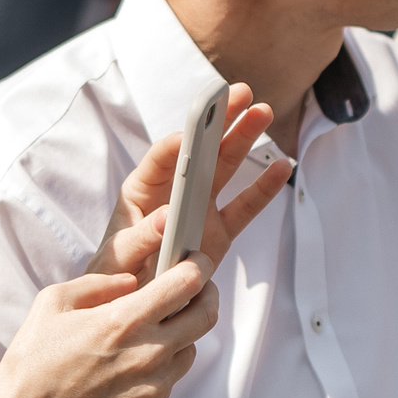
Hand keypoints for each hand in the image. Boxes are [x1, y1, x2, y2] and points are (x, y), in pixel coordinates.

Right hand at [0, 256, 222, 397]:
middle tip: (197, 287)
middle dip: (207, 294)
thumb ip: (98, 283)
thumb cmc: (33, 358)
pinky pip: (173, 377)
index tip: (197, 261)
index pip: (187, 283)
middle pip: (206, 315)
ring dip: (182, 332)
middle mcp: (148, 353)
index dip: (198, 266)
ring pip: (191, 348)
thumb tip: (131, 281)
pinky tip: (136, 361)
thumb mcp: (54, 301)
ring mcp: (154, 385)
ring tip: (157, 328)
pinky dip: (164, 363)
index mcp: (125, 320)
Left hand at [89, 83, 289, 283]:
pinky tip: (282, 167)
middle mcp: (173, 194)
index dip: (179, 142)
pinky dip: (263, 189)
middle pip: (200, 151)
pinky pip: (244, 208)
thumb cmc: (115, 276)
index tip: (193, 133)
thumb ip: (137, 239)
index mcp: (141, 191)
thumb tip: (165, 218)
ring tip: (262, 112)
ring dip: (244, 140)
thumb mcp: (117, 257)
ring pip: (225, 170)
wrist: (133, 304)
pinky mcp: (219, 234)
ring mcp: (200, 211)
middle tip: (241, 93)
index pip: (161, 158)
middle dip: (220, 122)